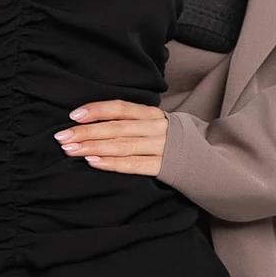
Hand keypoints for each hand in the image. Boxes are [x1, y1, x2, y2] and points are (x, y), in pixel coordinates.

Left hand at [53, 100, 168, 175]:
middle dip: (86, 132)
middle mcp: (157, 128)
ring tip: (71, 150)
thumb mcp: (157, 124)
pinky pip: (135, 165)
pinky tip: (93, 162)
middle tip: (62, 137)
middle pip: (116, 128)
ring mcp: (162, 148)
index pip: (120, 108)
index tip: (73, 115)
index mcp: (153, 114)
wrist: (213, 160)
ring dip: (93, 147)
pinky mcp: (166, 167)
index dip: (96, 110)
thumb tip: (95, 121)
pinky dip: (112, 164)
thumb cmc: (175, 140)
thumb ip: (133, 122)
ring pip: (122, 146)